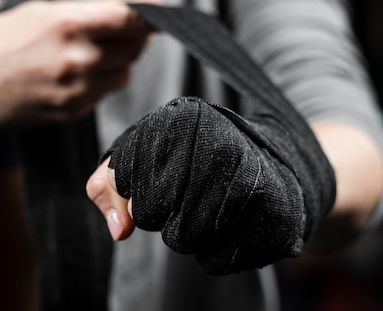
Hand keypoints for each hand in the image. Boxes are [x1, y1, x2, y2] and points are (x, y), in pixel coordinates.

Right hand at [0, 0, 160, 126]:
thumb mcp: (43, 12)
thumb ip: (95, 10)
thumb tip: (143, 4)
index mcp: (67, 24)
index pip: (130, 21)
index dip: (147, 18)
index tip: (153, 15)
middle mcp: (75, 59)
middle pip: (133, 49)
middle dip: (131, 40)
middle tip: (114, 33)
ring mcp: (74, 90)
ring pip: (123, 74)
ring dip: (115, 63)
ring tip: (84, 56)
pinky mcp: (70, 112)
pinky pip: (102, 94)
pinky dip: (96, 83)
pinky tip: (68, 76)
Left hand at [88, 97, 333, 274]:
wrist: (272, 166)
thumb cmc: (193, 161)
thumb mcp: (142, 157)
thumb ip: (109, 185)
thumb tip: (120, 230)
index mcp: (177, 120)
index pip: (124, 179)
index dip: (133, 190)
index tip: (157, 180)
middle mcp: (215, 142)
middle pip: (149, 214)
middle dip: (160, 215)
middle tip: (186, 197)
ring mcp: (248, 178)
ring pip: (182, 240)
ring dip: (188, 235)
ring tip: (211, 208)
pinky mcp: (273, 216)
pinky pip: (215, 260)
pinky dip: (216, 252)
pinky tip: (232, 224)